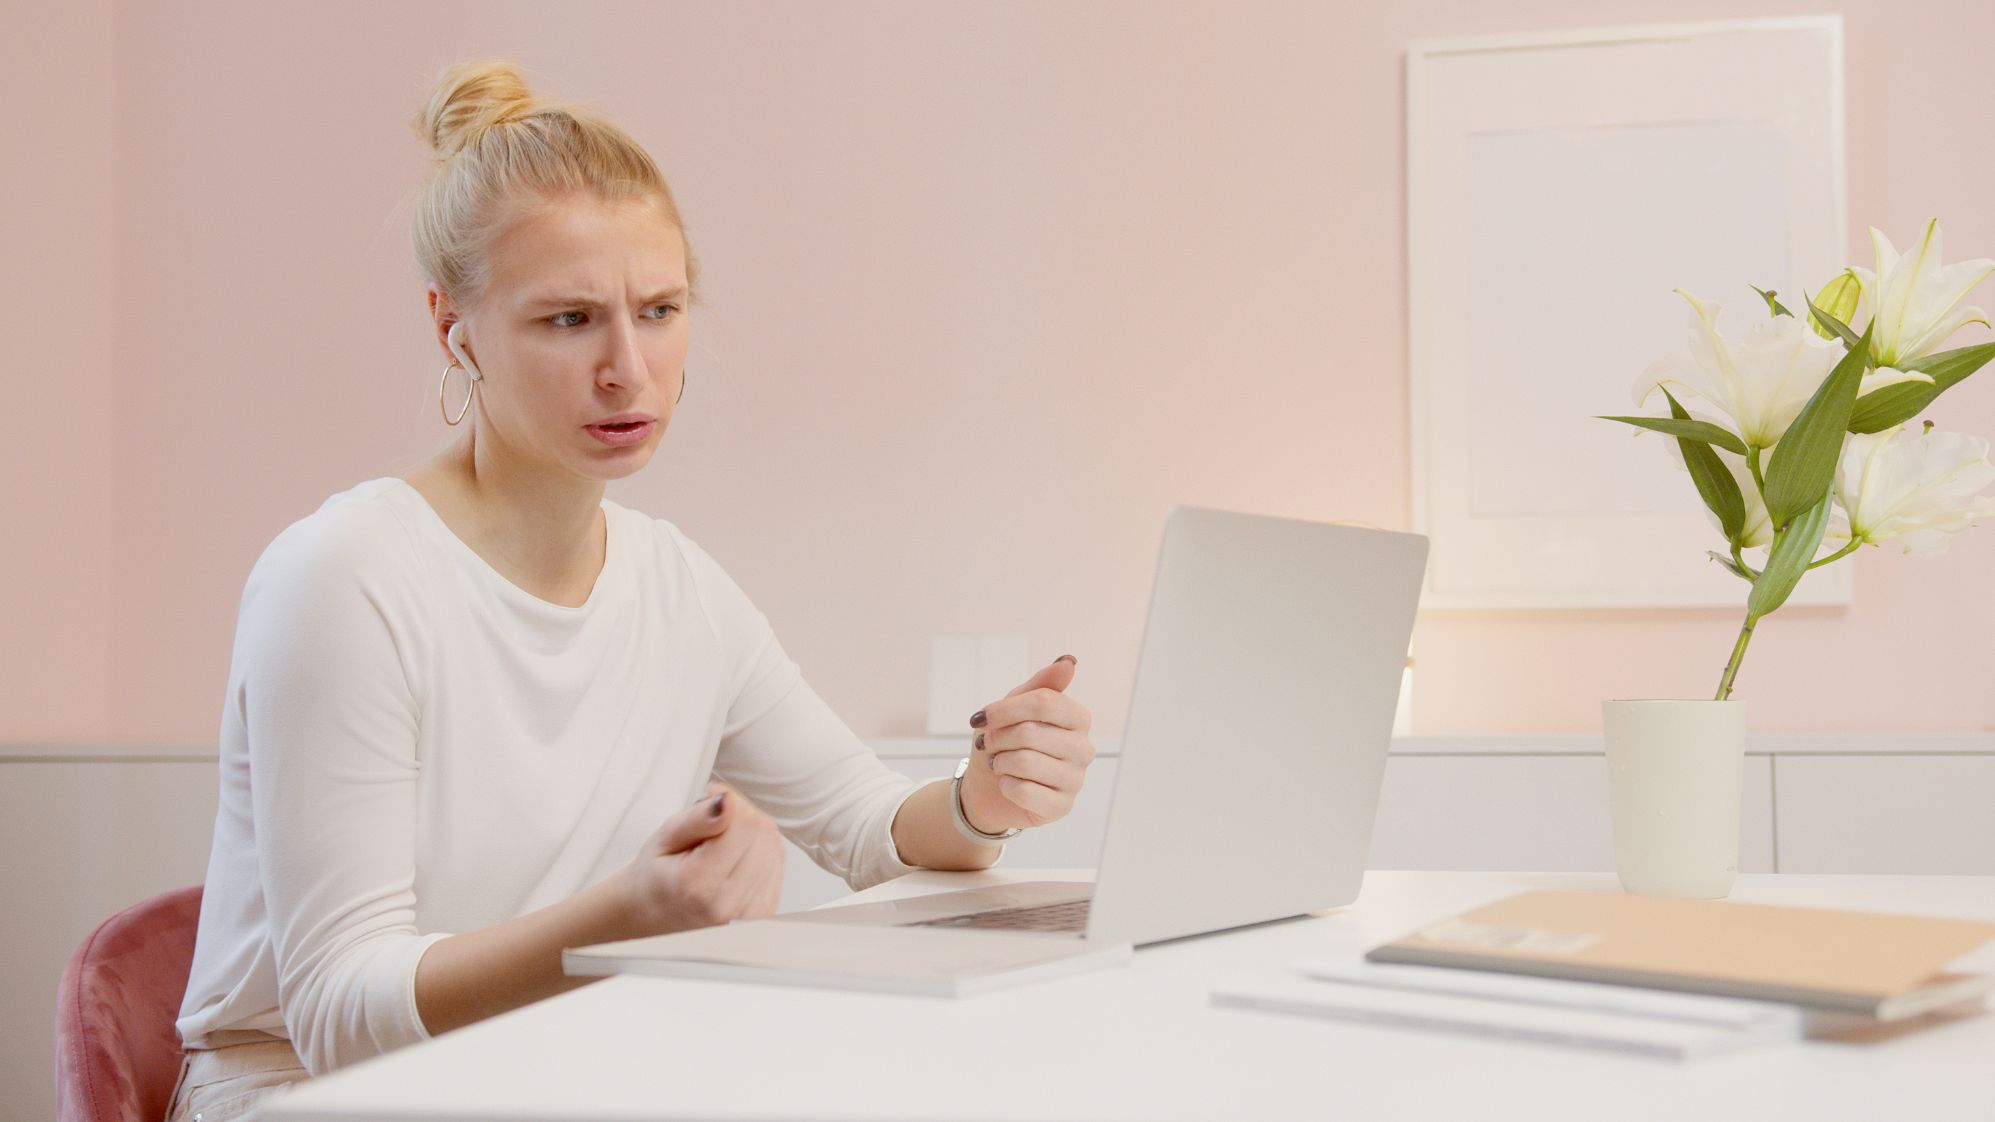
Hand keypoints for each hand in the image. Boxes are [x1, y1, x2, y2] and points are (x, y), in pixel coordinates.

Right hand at [621, 781, 784, 933]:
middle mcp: (728, 904)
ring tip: (720, 845)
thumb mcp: (663, 839)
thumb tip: (726, 801)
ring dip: (752, 834)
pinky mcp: (764, 913)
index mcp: (699, 885)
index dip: (730, 803)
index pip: (744, 825)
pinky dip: (760, 852)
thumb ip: (696, 819)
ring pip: (773, 846)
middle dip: (741, 817)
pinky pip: (778, 863)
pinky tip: (734, 858)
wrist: (659, 916)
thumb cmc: (658, 878)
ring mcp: (749, 913)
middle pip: (762, 833)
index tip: (709, 804)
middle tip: (713, 824)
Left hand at [958, 655, 1094, 832]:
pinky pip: (1024, 791)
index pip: (1044, 702)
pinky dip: (1005, 786)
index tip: (982, 716)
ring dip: (1000, 762)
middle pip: (1031, 732)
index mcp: (1077, 718)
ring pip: (1025, 762)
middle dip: (999, 738)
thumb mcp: (1013, 709)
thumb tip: (1068, 661)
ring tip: (1000, 764)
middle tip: (991, 744)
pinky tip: (1008, 784)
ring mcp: (1075, 780)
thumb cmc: (1005, 744)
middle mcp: (1083, 748)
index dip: (1006, 709)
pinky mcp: (1062, 807)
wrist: (988, 788)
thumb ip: (1040, 686)